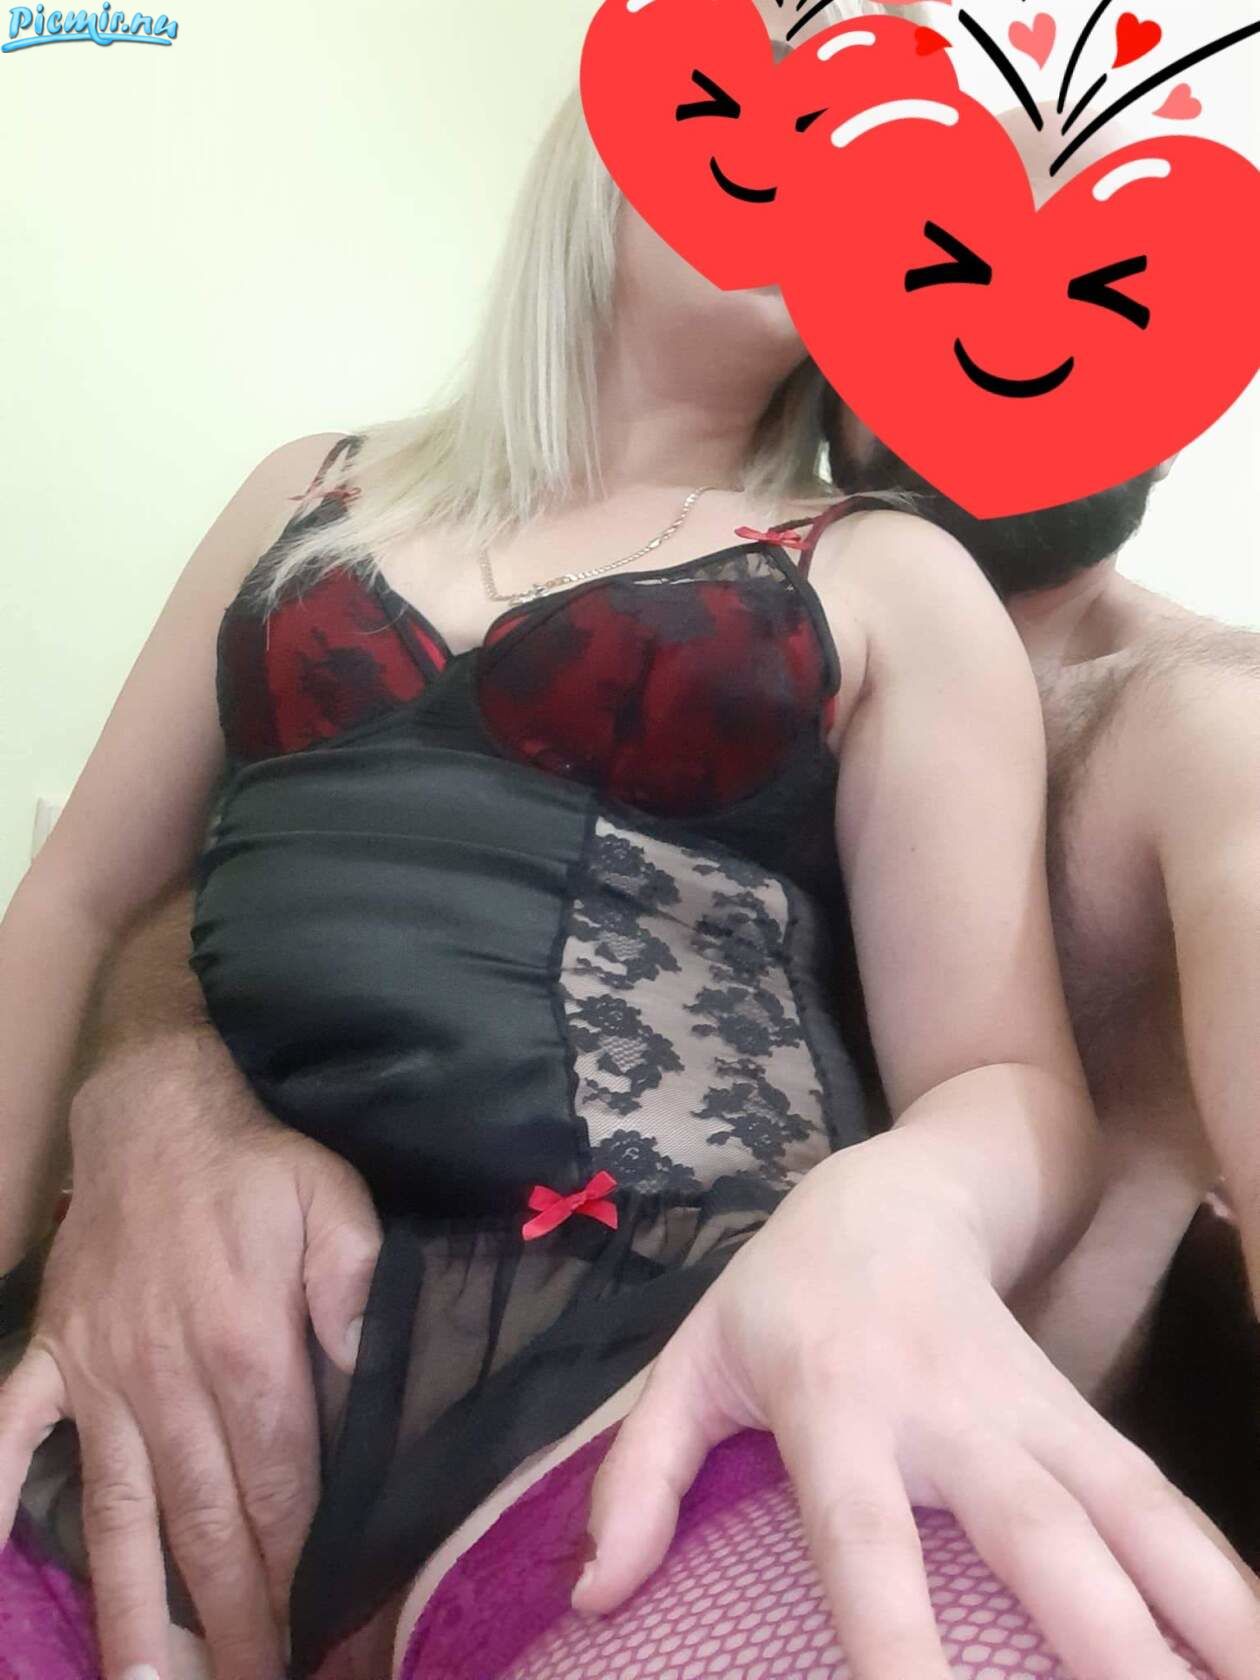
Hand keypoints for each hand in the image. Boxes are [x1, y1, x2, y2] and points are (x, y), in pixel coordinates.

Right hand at [0, 1031, 380, 1679]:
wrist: (157, 1106)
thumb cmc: (258, 1162)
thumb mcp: (337, 1208)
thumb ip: (354, 1301)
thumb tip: (370, 1389)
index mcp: (245, 1347)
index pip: (280, 1487)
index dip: (303, 1571)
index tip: (323, 1641)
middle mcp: (163, 1378)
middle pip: (202, 1521)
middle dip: (231, 1622)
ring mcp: (96, 1374)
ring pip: (116, 1511)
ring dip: (132, 1606)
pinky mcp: (50, 1356)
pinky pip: (9, 1440)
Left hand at [577, 1139, 1259, 1679]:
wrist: (897, 1187)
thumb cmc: (781, 1294)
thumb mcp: (691, 1362)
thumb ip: (635, 1475)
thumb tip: (591, 1597)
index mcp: (833, 1402)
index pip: (864, 1539)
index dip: (894, 1641)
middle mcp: (947, 1410)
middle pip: (1038, 1533)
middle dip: (1105, 1645)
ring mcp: (1030, 1408)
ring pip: (1129, 1514)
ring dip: (1198, 1611)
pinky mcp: (1083, 1411)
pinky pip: (1159, 1499)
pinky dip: (1216, 1574)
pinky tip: (1251, 1645)